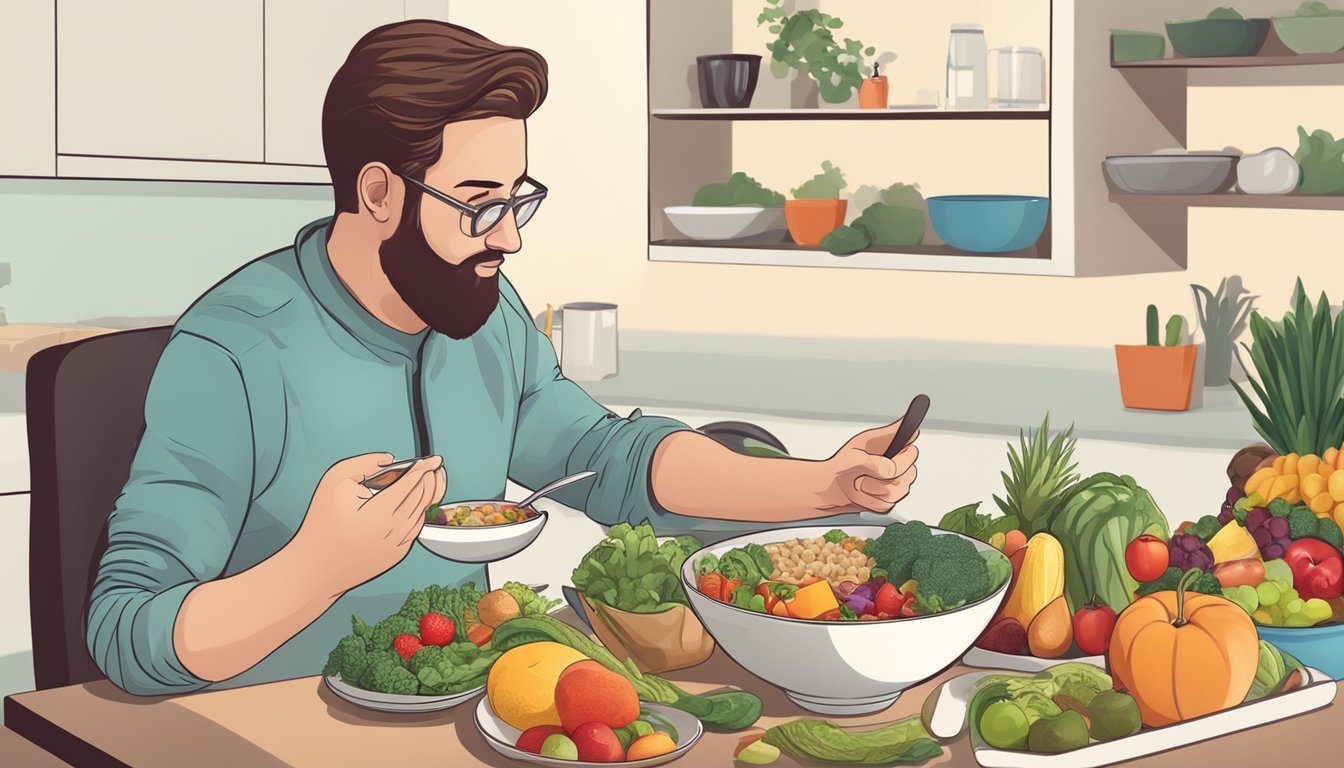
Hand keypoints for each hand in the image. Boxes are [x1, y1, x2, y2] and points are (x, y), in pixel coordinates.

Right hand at [290, 453, 445, 596]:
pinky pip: (416, 528)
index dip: (425, 468)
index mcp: (379, 512)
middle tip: (430, 467)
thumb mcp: (334, 481)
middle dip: (429, 478)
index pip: (412, 483)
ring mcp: (398, 544)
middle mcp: (393, 530)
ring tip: (427, 481)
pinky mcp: (398, 555)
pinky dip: (419, 512)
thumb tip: (390, 459)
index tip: (433, 460)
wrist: (317, 565)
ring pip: (423, 512)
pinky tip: (415, 502)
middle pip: (422, 496)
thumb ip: (363, 463)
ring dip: (428, 494)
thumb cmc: (322, 523)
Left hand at [817, 420, 919, 513]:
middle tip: (865, 472)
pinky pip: (886, 504)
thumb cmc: (842, 464)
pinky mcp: (887, 502)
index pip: (912, 451)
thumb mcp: (860, 447)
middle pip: (910, 474)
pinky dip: (869, 501)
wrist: (829, 487)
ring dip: (873, 488)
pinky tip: (860, 494)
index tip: (888, 457)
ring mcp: (894, 486)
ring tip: (859, 483)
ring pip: (898, 491)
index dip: (904, 456)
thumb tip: (902, 437)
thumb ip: (884, 443)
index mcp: (892, 450)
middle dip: (885, 475)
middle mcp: (897, 467)